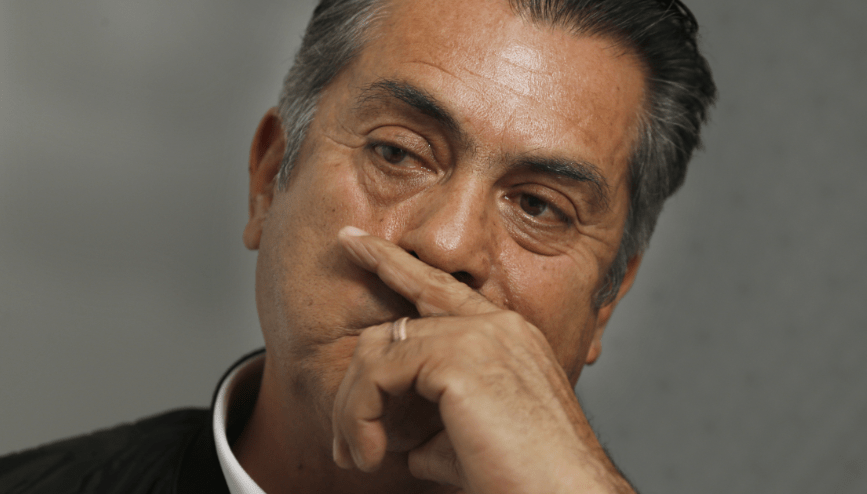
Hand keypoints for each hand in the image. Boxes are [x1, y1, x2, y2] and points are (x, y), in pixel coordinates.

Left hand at [331, 227, 633, 492]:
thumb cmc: (526, 479)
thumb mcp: (473, 441)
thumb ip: (438, 424)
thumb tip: (405, 441)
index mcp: (507, 337)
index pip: (440, 287)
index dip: (392, 263)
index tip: (354, 243)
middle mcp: (496, 325)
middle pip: (395, 324)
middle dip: (356, 378)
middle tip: (345, 441)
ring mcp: (479, 335)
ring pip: (378, 350)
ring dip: (354, 409)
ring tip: (358, 457)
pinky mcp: (458, 357)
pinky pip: (377, 374)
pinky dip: (359, 415)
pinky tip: (370, 455)